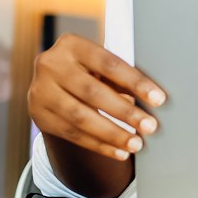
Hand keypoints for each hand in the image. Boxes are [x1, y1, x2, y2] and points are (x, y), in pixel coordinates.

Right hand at [28, 34, 166, 161]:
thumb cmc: (89, 71)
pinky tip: (119, 152)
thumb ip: (120, 77)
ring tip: (136, 144)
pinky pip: (72, 134)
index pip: (108, 64)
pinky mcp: (39, 115)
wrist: (52, 82)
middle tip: (150, 127)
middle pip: (92, 92)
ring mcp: (40, 91)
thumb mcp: (100, 66)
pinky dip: (99, 145)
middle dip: (125, 112)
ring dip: (112, 134)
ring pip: (80, 117)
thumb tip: (155, 99)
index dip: (135, 82)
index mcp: (72, 45)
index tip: (159, 99)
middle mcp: (50, 64)